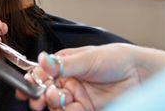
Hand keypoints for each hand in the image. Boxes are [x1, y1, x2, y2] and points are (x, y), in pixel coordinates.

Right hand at [17, 44, 145, 110]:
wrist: (136, 74)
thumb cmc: (113, 58)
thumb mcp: (87, 58)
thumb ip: (63, 64)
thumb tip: (41, 60)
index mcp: (66, 63)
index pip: (44, 71)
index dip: (34, 77)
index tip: (27, 83)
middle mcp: (69, 79)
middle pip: (46, 89)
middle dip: (39, 93)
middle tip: (38, 96)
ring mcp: (76, 95)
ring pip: (56, 103)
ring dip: (52, 102)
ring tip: (56, 97)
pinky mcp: (85, 109)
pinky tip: (69, 106)